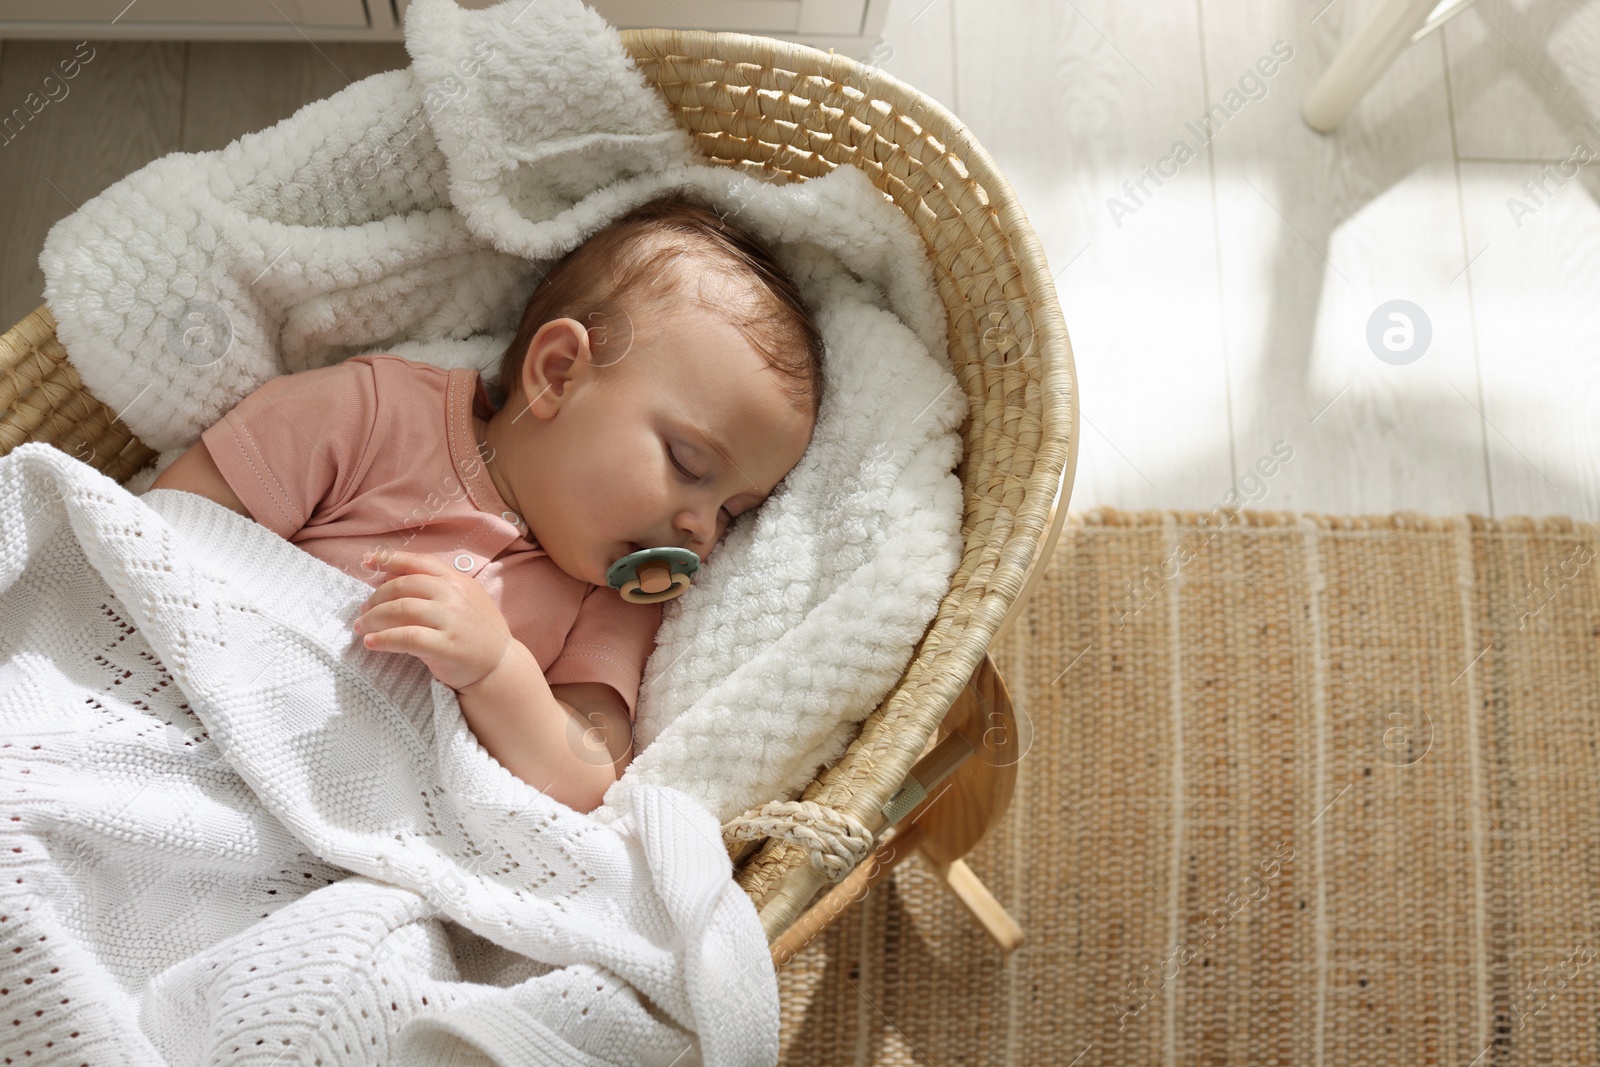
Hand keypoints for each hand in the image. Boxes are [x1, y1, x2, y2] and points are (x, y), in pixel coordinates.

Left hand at [354, 548, 515, 690]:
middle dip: (376, 597)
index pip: (419, 562)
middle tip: (363, 611)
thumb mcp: (463, 599)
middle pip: (403, 586)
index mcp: (457, 580)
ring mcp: (451, 620)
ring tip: (361, 627)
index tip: (367, 562)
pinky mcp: (445, 646)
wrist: (499, 665)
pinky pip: (406, 638)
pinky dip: (383, 639)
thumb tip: (390, 577)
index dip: (389, 559)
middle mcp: (454, 595)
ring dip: (373, 618)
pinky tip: (371, 643)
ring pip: (400, 610)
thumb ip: (435, 586)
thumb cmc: (476, 632)